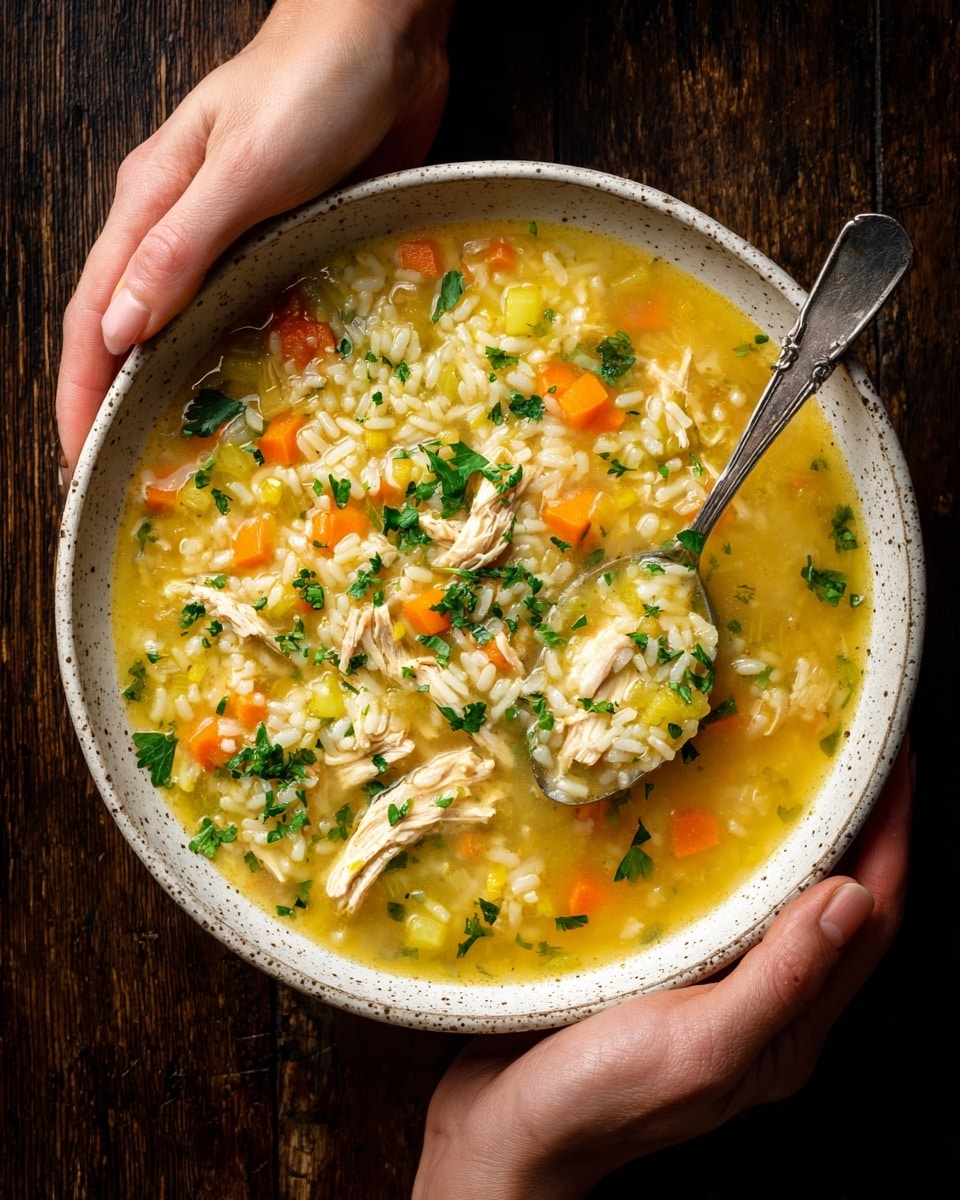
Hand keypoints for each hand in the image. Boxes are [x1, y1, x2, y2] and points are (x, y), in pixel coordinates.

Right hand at [56, 0, 452, 475]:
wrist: (384, 38)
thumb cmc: (308, 86)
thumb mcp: (239, 169)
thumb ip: (179, 248)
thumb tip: (118, 330)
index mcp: (149, 209)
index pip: (92, 320)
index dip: (79, 396)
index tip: (78, 463)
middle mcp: (180, 232)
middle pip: (132, 334)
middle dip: (121, 408)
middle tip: (132, 479)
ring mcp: (233, 241)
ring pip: (191, 331)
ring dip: (181, 392)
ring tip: (187, 458)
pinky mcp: (286, 244)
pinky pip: (255, 316)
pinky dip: (246, 364)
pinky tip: (262, 401)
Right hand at [413, 742, 912, 1199]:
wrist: (505, 1137)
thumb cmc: (601, 1102)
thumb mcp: (701, 1046)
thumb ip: (782, 980)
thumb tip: (853, 896)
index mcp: (790, 1030)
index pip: (869, 920)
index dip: (893, 836)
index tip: (896, 758)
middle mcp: (764, 1006)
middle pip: (833, 902)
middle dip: (854, 823)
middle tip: (840, 745)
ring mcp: (711, 986)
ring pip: (775, 897)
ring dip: (794, 832)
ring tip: (785, 764)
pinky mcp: (660, 970)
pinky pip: (716, 901)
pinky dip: (728, 853)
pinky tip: (700, 815)